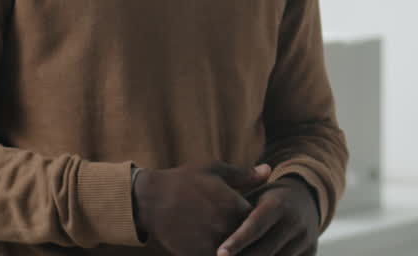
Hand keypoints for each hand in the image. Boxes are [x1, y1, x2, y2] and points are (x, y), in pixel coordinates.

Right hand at [133, 162, 269, 255]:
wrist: (149, 199)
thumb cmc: (183, 180)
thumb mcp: (214, 170)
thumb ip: (244, 175)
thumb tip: (269, 170)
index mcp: (235, 205)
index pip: (260, 221)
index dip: (259, 223)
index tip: (256, 223)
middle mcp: (226, 226)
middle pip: (250, 240)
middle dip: (251, 240)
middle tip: (247, 237)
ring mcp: (212, 242)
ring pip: (235, 252)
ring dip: (236, 249)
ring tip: (230, 242)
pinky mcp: (196, 254)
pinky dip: (221, 254)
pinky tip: (218, 249)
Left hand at [218, 176, 319, 255]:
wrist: (306, 199)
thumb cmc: (267, 200)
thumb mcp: (256, 196)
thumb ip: (238, 209)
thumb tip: (210, 226)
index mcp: (279, 204)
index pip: (256, 226)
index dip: (238, 242)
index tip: (220, 254)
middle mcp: (295, 222)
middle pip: (264, 252)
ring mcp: (305, 240)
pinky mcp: (311, 253)